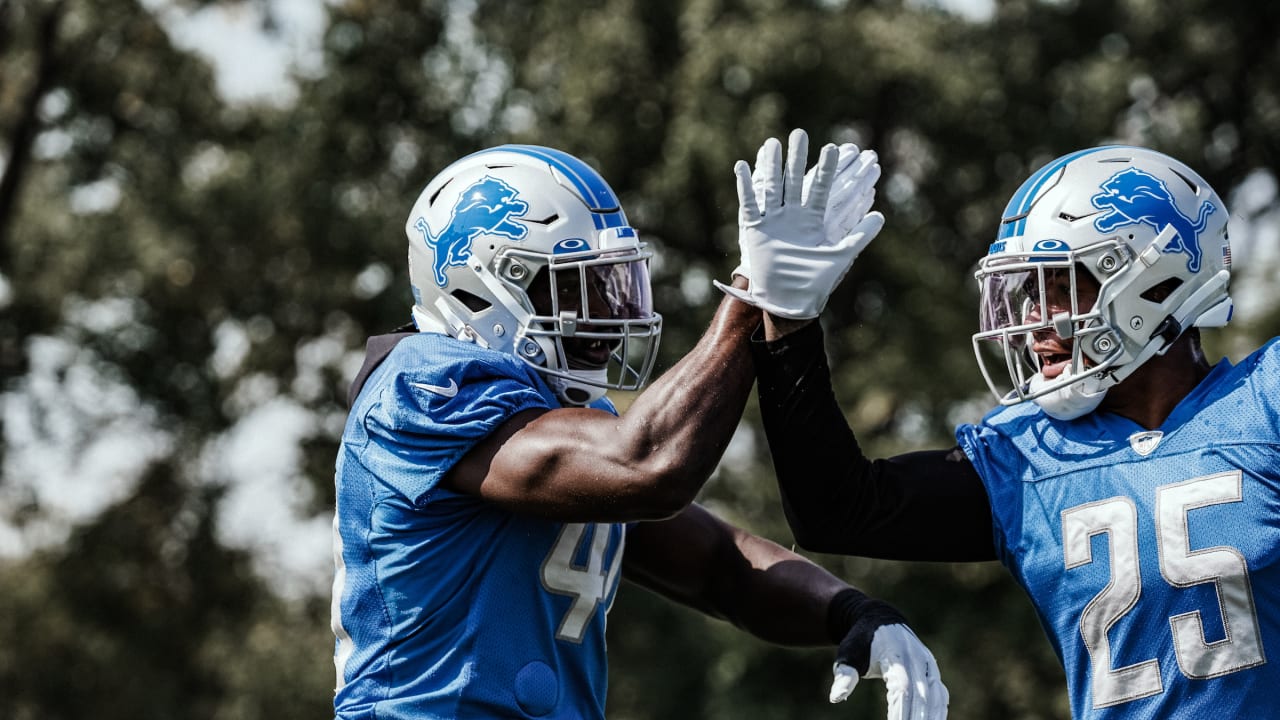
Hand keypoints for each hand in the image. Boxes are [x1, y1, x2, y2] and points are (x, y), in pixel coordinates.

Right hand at [719, 128, 884, 318]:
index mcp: (813, 220)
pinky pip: (749, 203)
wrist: (789, 300)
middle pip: (795, 180)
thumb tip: (881, 215)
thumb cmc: (815, 282)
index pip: (820, 188)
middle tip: (799, 134)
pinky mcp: (755, 229)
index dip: (826, 169)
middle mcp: (793, 216)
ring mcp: (773, 220)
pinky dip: (745, 186)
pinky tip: (742, 165)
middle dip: (797, 158)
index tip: (833, 147)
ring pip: (772, 186)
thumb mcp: (841, 256)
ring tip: (772, 143)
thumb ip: (859, 235)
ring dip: (771, 166)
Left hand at [832, 623, 948, 719]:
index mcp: (895, 655)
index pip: (902, 689)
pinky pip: (940, 693)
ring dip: (932, 717)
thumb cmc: (860, 641)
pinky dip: (939, 710)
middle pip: (921, 696)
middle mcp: (916, 659)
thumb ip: (844, 676)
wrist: (879, 619)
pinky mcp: (932, 669)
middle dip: (917, 719)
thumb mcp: (848, 655)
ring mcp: (927, 663)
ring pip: (935, 695)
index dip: (900, 711)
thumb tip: (835, 697)